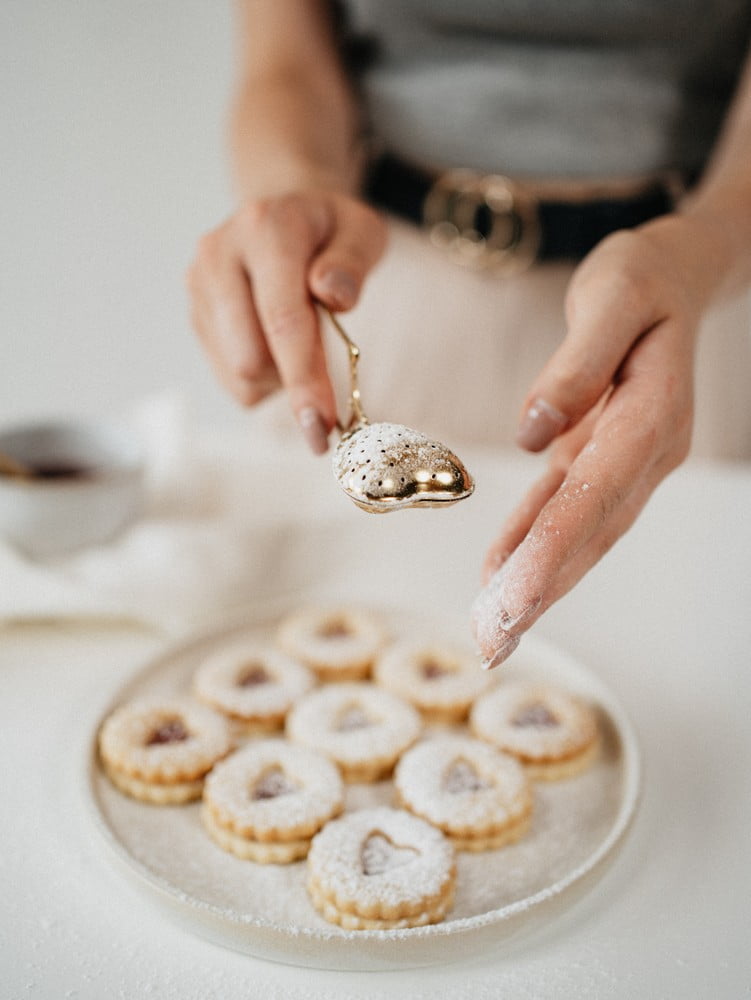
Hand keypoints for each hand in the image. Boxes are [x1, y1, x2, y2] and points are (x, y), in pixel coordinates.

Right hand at [187, 189, 386, 451]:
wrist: (284, 217)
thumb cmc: (330, 233)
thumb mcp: (361, 231)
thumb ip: (353, 261)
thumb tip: (333, 294)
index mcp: (265, 228)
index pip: (283, 319)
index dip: (304, 377)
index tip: (323, 425)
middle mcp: (220, 254)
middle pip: (250, 357)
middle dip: (295, 384)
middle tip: (329, 382)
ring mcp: (199, 287)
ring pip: (239, 375)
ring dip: (279, 378)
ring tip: (299, 340)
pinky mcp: (195, 316)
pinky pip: (231, 379)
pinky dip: (263, 379)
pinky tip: (276, 344)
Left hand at [472, 216, 706, 667]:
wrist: (671, 275)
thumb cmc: (641, 278)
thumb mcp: (612, 296)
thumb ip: (578, 364)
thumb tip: (533, 430)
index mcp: (653, 412)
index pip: (600, 491)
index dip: (556, 546)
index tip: (515, 593)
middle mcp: (647, 449)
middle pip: (591, 529)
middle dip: (542, 589)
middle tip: (494, 641)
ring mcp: (627, 460)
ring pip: (579, 533)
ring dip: (536, 584)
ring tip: (492, 632)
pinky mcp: (599, 456)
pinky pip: (563, 508)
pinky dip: (529, 543)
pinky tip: (499, 576)